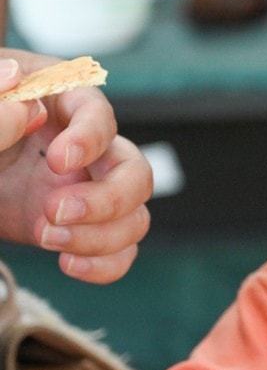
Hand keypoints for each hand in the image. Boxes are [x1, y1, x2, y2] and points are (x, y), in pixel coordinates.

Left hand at [0, 51, 152, 282]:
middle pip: (135, 172)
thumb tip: (27, 108)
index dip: (89, 139)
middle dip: (106, 200)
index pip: (99, 114)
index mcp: (63, 103)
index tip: (57, 161)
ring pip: (135, 217)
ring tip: (47, 238)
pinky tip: (67, 263)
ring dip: (101, 237)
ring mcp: (91, 189)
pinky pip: (121, 251)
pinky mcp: (85, 227)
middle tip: (55, 211)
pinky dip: (104, 265)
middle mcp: (90, 148)